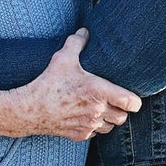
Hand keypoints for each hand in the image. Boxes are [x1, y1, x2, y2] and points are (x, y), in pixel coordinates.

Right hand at [9, 29, 141, 141]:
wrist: (30, 109)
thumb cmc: (49, 83)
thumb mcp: (62, 58)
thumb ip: (76, 43)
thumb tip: (85, 31)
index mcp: (99, 91)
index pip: (131, 103)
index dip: (134, 101)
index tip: (130, 96)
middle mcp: (98, 111)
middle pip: (123, 117)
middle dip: (121, 109)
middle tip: (113, 99)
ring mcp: (90, 125)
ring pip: (111, 127)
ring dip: (109, 119)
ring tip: (100, 107)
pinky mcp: (80, 135)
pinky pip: (96, 133)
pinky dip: (95, 126)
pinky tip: (85, 115)